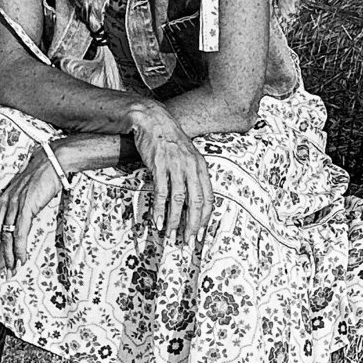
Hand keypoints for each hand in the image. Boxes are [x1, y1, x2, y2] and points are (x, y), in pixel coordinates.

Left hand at [0, 144, 62, 277]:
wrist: (51, 162)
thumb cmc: (40, 179)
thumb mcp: (24, 196)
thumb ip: (18, 212)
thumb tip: (18, 231)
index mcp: (1, 202)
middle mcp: (3, 204)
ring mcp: (14, 205)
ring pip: (5, 237)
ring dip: (7, 257)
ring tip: (9, 271)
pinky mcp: (26, 206)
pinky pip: (20, 231)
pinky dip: (19, 247)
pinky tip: (20, 258)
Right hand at [127, 101, 212, 244]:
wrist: (153, 120)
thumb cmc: (170, 141)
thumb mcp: (188, 156)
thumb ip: (192, 175)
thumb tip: (191, 200)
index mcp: (201, 167)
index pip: (208, 198)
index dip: (205, 218)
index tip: (200, 234)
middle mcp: (191, 167)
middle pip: (196, 202)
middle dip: (192, 225)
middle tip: (187, 242)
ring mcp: (176, 166)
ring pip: (179, 200)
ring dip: (175, 221)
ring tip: (171, 236)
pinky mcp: (160, 165)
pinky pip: (162, 192)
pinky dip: (160, 209)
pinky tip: (158, 222)